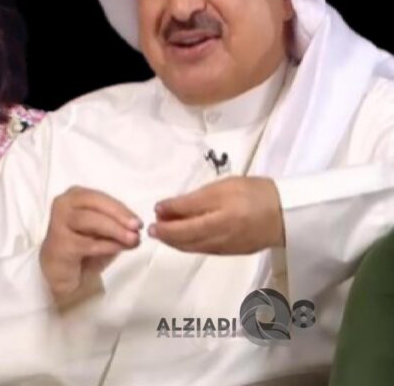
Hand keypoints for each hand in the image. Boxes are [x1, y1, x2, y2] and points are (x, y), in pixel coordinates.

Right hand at [40, 186, 141, 305]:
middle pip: (93, 203)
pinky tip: (119, 248)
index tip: (139, 222)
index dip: (121, 208)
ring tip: (132, 239)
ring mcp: (58, 223)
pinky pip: (87, 243)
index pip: (100, 197)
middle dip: (118, 215)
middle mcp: (63, 204)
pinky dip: (106, 245)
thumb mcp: (104, 233)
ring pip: (89, 220)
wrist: (63, 271)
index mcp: (75, 196)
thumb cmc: (84, 247)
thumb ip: (117, 226)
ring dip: (114, 229)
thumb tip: (136, 229)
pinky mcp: (60, 243)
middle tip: (137, 227)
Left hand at [150, 176, 283, 253]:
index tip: (153, 213)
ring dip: (175, 242)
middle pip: (186, 240)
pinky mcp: (233, 253)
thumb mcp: (222, 187)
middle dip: (166, 235)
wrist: (289, 213)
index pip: (185, 224)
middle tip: (151, 228)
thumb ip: (192, 200)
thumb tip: (162, 208)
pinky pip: (204, 250)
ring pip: (193, 248)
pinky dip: (189, 245)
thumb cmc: (254, 193)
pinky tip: (182, 238)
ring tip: (162, 233)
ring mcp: (228, 248)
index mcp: (222, 219)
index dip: (166, 221)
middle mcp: (223, 237)